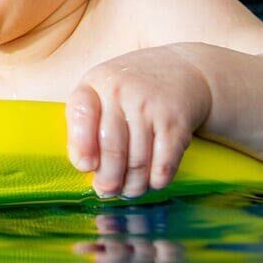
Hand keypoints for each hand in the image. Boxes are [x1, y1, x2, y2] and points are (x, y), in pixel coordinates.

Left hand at [65, 48, 210, 198]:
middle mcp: (124, 92)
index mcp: (97, 83)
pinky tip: (150, 182)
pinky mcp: (176, 124)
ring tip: (128, 190)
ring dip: (132, 186)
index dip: (81, 145)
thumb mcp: (100, 91)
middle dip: (108, 179)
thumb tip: (85, 166)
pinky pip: (164, 165)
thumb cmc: (130, 90)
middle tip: (107, 191)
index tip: (85, 166)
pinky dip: (156, 181)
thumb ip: (84, 123)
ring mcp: (152, 107)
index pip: (82, 113)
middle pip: (112, 148)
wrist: (180, 71)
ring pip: (138, 162)